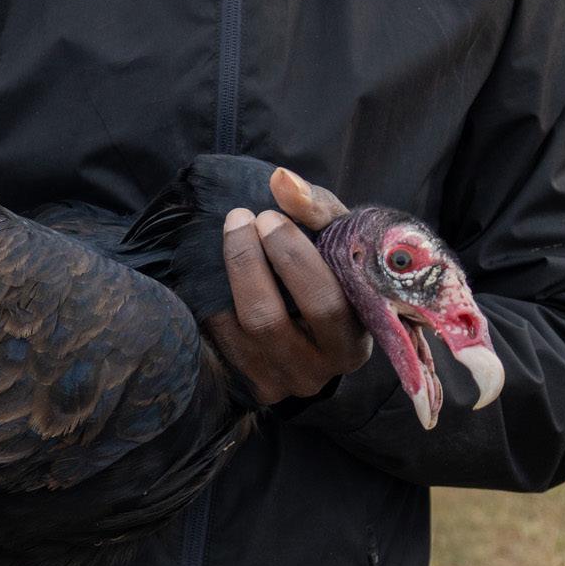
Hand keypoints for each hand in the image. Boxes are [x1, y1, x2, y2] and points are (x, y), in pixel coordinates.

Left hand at [204, 166, 369, 404]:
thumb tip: (281, 181)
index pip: (326, 305)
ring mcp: (277, 381)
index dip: (293, 259)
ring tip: (231, 232)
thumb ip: (317, 210)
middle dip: (247, 262)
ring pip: (235, 330)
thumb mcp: (339, 242)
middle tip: (241, 218)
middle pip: (268, 320)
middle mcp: (316, 371)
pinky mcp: (246, 384)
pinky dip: (210, 298)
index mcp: (353, 341)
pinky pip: (216, 339)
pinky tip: (213, 268)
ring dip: (227, 274)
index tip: (269, 216)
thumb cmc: (332, 273)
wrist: (312, 326)